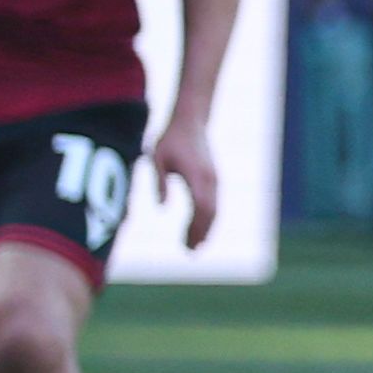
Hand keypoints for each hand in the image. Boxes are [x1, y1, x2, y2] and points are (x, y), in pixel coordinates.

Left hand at [147, 116, 219, 249]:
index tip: (186, 244)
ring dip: (206, 228)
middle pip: (211, 213)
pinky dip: (208, 219)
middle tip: (190, 252)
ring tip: (194, 245)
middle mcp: (210, 180)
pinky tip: (198, 229)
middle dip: (201, 233)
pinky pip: (214, 204)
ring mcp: (215, 180)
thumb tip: (162, 208)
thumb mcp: (157, 158)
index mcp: (197, 175)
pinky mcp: (214, 179)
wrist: (190, 120)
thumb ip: (159, 182)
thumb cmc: (170, 139)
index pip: (202, 208)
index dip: (196, 228)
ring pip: (214, 210)